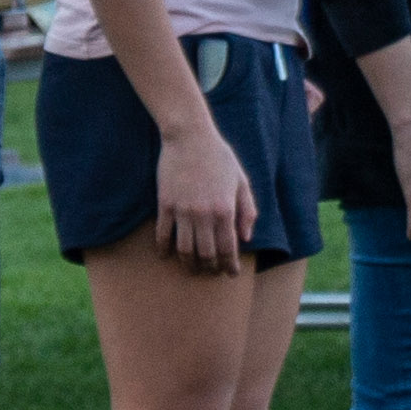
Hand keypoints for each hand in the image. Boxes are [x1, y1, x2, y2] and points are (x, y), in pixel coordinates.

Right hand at [151, 119, 253, 274]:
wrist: (189, 137)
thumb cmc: (219, 157)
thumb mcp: (241, 181)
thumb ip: (247, 210)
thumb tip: (246, 237)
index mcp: (225, 210)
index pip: (229, 249)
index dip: (230, 266)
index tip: (231, 273)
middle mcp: (204, 214)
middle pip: (206, 254)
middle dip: (210, 268)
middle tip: (212, 272)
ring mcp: (183, 211)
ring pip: (184, 249)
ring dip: (189, 264)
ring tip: (192, 268)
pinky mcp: (165, 204)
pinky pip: (163, 234)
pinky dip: (164, 248)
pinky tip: (166, 255)